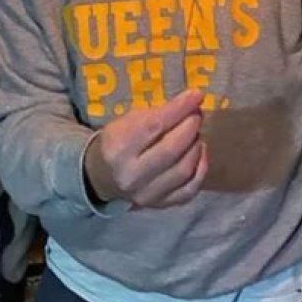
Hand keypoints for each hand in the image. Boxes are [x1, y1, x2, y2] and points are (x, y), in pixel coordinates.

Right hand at [83, 90, 207, 207]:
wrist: (101, 176)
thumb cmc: (116, 141)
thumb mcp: (126, 121)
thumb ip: (155, 113)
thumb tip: (191, 102)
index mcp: (117, 147)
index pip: (154, 125)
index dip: (179, 109)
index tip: (196, 95)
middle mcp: (131, 175)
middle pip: (171, 149)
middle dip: (190, 127)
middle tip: (196, 114)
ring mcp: (146, 194)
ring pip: (183, 170)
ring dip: (196, 146)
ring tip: (195, 133)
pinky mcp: (158, 206)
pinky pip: (189, 190)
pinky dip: (200, 169)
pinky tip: (199, 153)